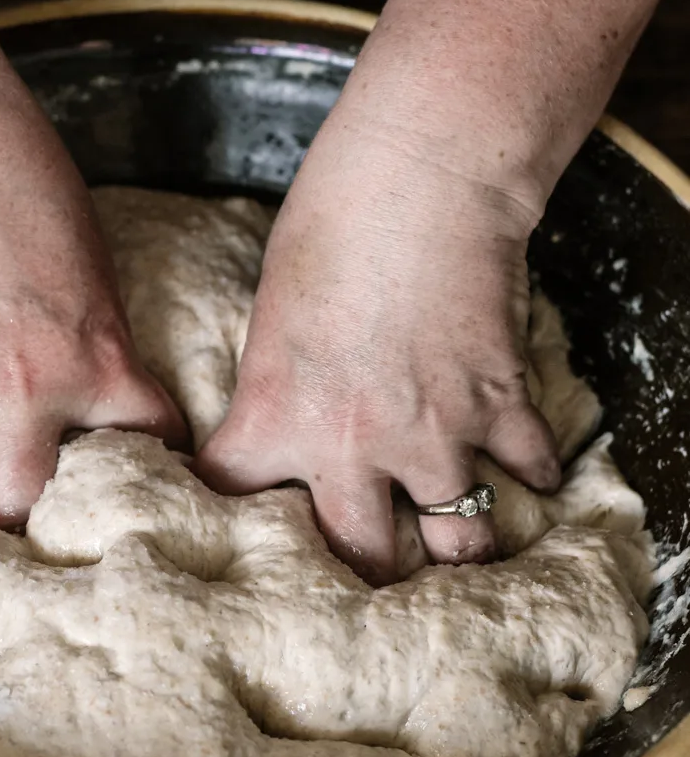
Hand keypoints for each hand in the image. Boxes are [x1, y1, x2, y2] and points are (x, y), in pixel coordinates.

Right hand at [0, 81, 183, 526]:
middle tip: (11, 535)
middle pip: (20, 510)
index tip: (145, 481)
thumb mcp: (93, 270)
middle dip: (18, 529)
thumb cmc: (24, 183)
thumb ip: (96, 343)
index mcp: (96, 366)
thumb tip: (92, 388)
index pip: (147, 441)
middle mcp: (22, 399)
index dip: (153, 466)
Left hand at [195, 117, 559, 584]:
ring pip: (458, 541)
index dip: (224, 505)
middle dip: (362, 573)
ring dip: (458, 550)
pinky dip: (532, 474)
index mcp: (278, 417)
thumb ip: (279, 386)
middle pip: (360, 555)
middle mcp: (351, 446)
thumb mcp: (273, 316)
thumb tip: (288, 414)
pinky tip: (527, 473)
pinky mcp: (499, 407)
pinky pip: (529, 468)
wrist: (422, 182)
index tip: (226, 517)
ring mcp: (433, 436)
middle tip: (364, 574)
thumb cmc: (331, 228)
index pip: (229, 491)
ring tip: (455, 554)